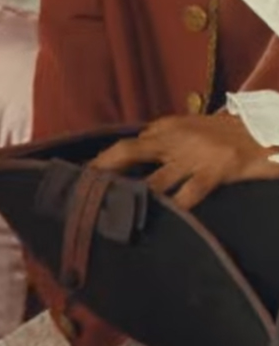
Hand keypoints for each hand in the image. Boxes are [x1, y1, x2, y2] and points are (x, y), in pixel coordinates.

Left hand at [94, 112, 278, 209]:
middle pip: (130, 152)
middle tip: (85, 188)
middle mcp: (176, 138)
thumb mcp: (196, 126)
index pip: (132, 142)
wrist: (270, 128)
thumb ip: (168, 137)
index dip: (108, 158)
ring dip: (135, 196)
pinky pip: (190, 191)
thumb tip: (142, 146)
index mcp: (170, 127)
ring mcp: (195, 155)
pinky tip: (165, 219)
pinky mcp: (217, 170)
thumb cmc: (232, 130)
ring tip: (114, 211)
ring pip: (156, 178)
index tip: (88, 173)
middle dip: (105, 169)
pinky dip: (177, 206)